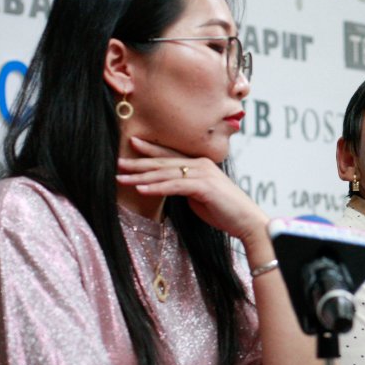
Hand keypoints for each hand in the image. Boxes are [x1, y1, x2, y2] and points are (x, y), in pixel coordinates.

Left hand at [116, 136, 266, 243]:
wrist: (247, 220)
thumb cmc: (225, 211)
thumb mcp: (201, 196)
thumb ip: (186, 188)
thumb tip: (169, 188)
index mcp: (201, 164)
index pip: (170, 156)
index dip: (150, 150)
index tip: (132, 144)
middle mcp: (201, 164)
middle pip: (163, 162)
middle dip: (139, 163)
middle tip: (118, 163)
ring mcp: (203, 174)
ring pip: (165, 173)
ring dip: (141, 176)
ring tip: (122, 178)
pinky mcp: (204, 186)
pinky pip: (174, 186)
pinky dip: (156, 188)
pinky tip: (140, 189)